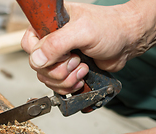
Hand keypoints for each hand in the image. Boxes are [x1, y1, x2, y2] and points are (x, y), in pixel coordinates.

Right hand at [21, 2, 140, 94]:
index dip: (42, 55)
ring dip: (66, 80)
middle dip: (59, 70)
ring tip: (82, 68)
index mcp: (48, 26)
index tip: (62, 54)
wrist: (127, 41)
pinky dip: (69, 86)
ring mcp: (58, 57)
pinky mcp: (66, 70)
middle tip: (76, 60)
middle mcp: (50, 41)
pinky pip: (57, 86)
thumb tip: (36, 59)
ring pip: (47, 78)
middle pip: (38, 66)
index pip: (28, 45)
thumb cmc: (110, 28)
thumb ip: (56, 44)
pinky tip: (81, 77)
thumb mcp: (82, 31)